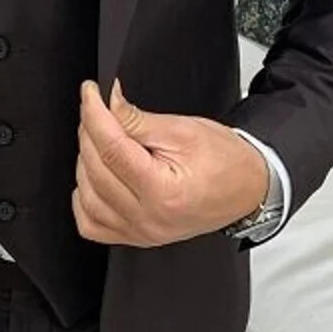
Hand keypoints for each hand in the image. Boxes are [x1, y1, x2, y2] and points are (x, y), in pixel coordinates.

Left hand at [73, 79, 268, 247]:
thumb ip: (139, 119)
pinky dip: (83, 199)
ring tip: (100, 139)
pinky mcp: (136, 237)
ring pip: (86, 197)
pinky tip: (93, 177)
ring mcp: (140, 232)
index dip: (94, 115)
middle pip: (96, 170)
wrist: (249, 189)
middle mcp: (149, 218)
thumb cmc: (226, 162)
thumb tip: (108, 104)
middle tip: (97, 109)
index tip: (90, 93)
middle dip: (90, 132)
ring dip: (85, 162)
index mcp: (163, 192)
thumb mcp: (184, 130)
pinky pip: (91, 225)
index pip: (112, 149)